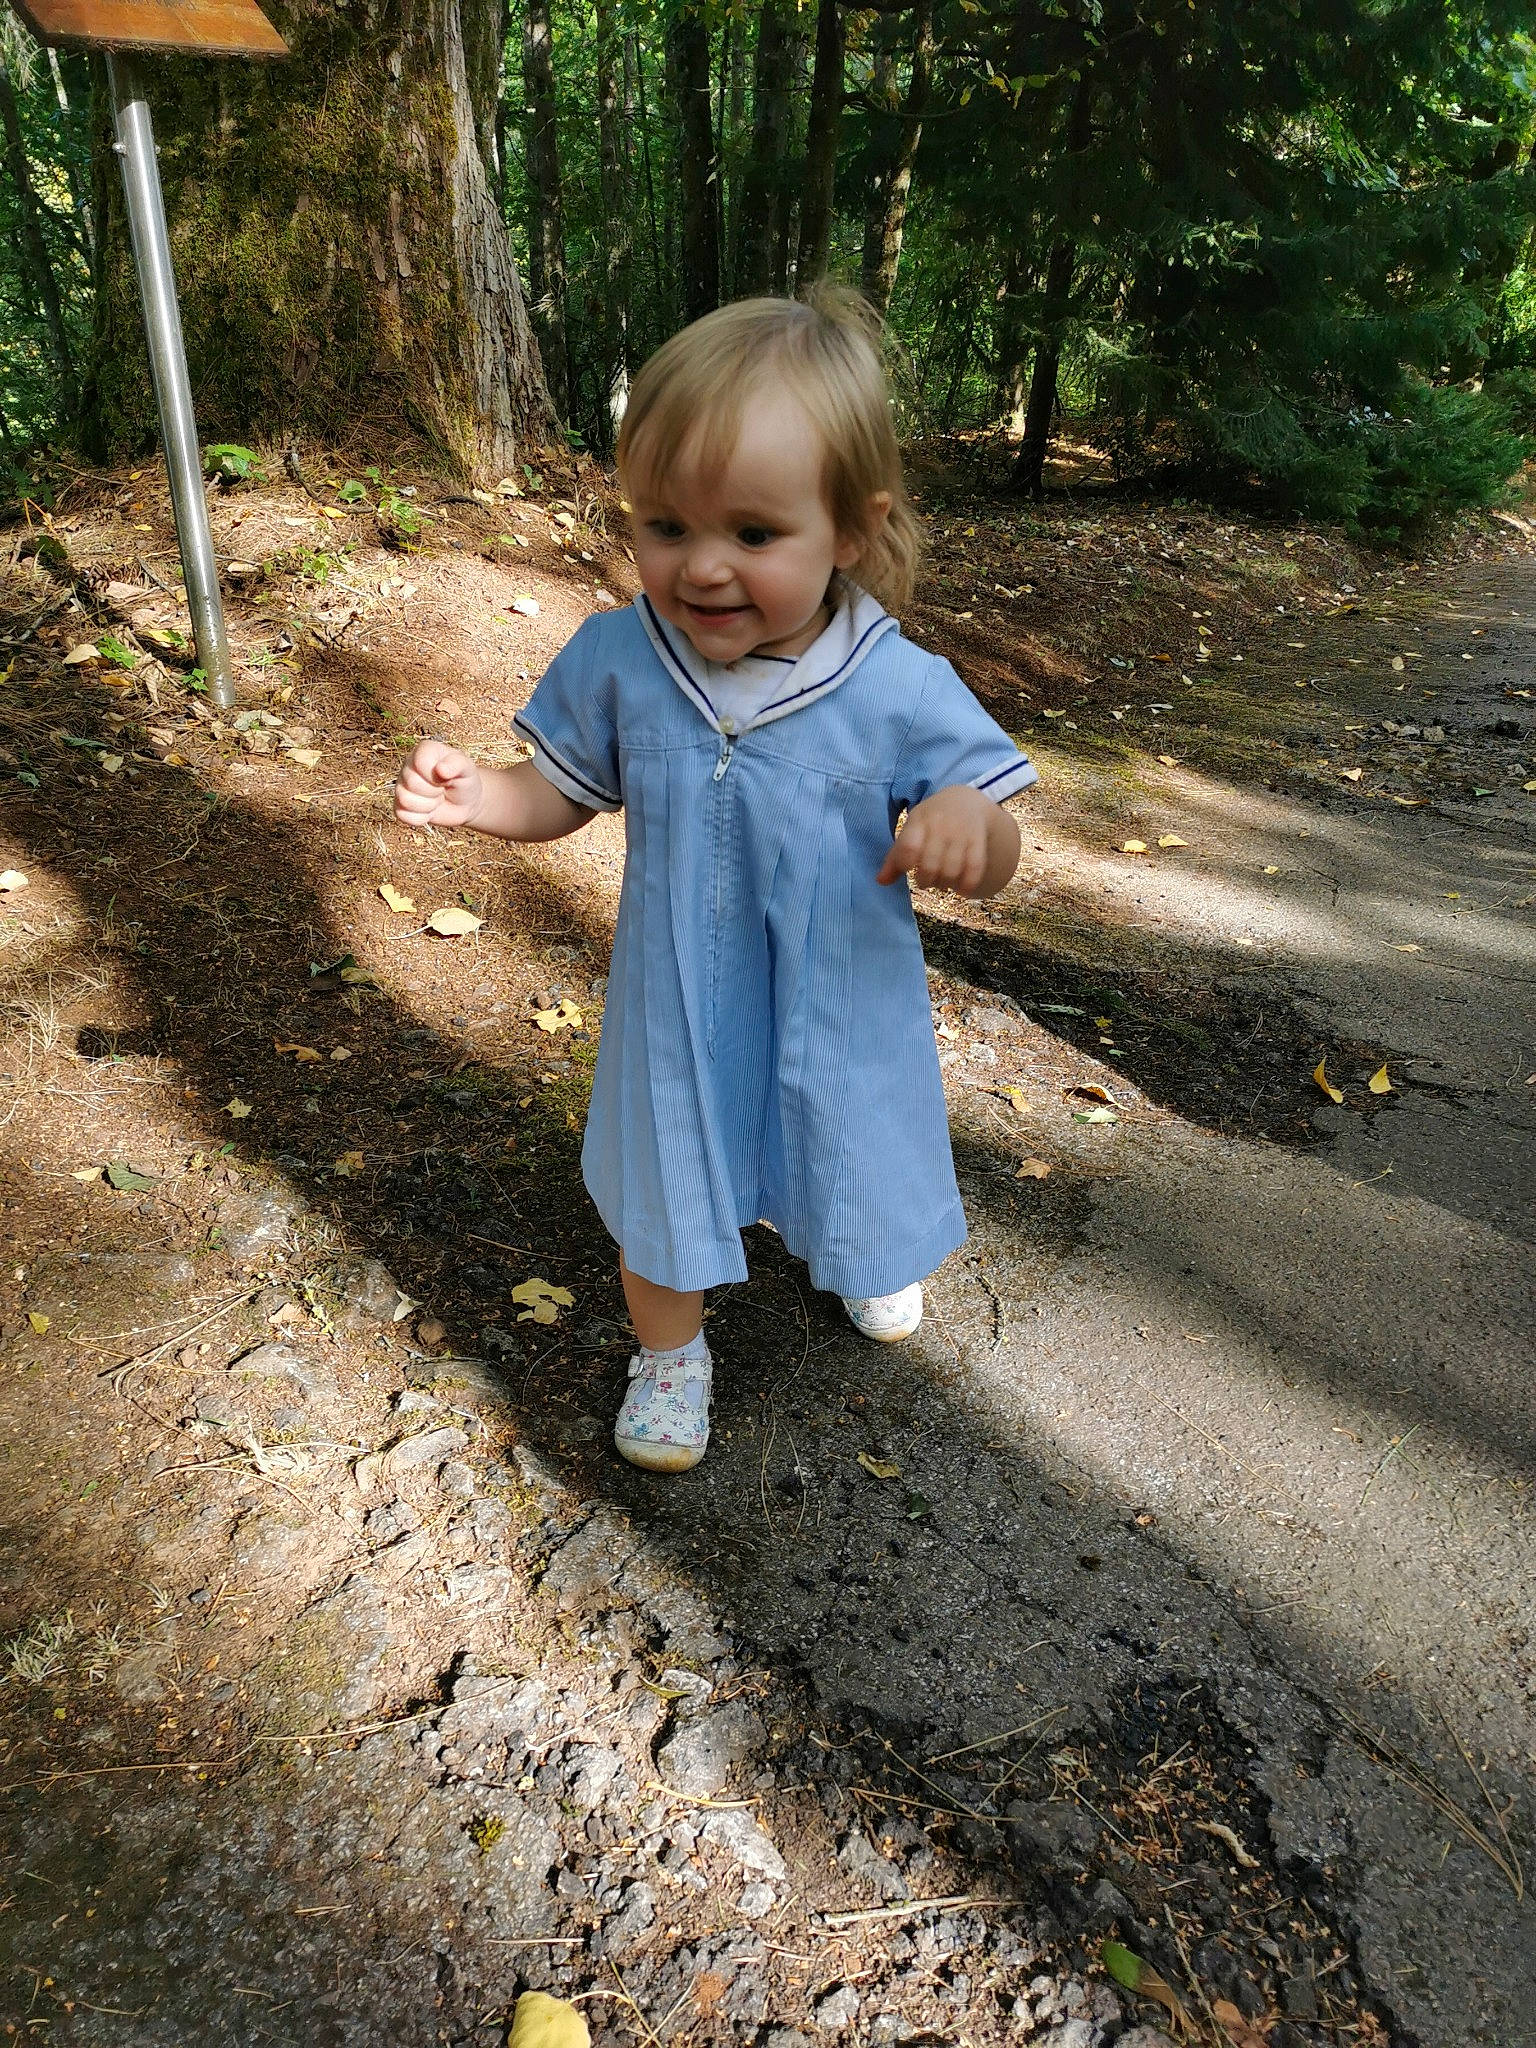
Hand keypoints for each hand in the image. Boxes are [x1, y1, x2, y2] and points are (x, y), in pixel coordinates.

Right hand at [393, 739, 484, 830]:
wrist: (466, 802)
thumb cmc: (465, 780)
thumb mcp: (467, 768)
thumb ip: (457, 764)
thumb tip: (441, 769)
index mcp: (424, 751)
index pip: (420, 762)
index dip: (436, 775)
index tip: (447, 776)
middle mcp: (408, 765)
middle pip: (412, 783)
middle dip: (434, 792)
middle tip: (443, 788)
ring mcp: (402, 785)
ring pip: (405, 800)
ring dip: (429, 805)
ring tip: (437, 798)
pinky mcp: (400, 805)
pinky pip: (403, 816)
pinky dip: (421, 818)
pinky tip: (430, 810)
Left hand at [877, 784, 1011, 896]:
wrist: (965, 801)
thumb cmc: (930, 822)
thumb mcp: (911, 831)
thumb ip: (895, 857)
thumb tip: (880, 882)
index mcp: (919, 821)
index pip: (908, 846)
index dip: (905, 864)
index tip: (908, 869)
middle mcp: (941, 826)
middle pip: (930, 865)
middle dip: (925, 881)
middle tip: (925, 881)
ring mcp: (961, 833)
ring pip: (951, 870)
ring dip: (944, 884)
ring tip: (941, 883)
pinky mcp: (978, 841)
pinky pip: (975, 868)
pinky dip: (968, 884)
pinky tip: (962, 891)